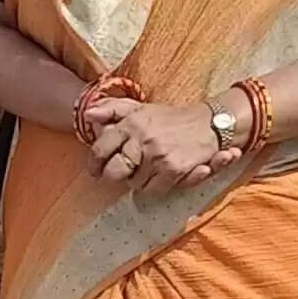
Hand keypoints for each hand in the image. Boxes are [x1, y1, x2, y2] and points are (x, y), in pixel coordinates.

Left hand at [82, 92, 236, 194]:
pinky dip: (154, 186)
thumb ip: (112, 109)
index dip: (94, 164)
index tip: (93, 170)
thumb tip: (88, 114)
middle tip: (118, 175)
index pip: (101, 149)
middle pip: (113, 172)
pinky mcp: (172, 170)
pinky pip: (152, 190)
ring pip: (133, 183)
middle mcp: (142, 139)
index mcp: (131, 123)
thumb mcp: (140, 108)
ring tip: (146, 170)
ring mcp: (157, 156)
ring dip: (137, 180)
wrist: (209, 123)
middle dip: (113, 176)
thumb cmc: (171, 118)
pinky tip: (160, 174)